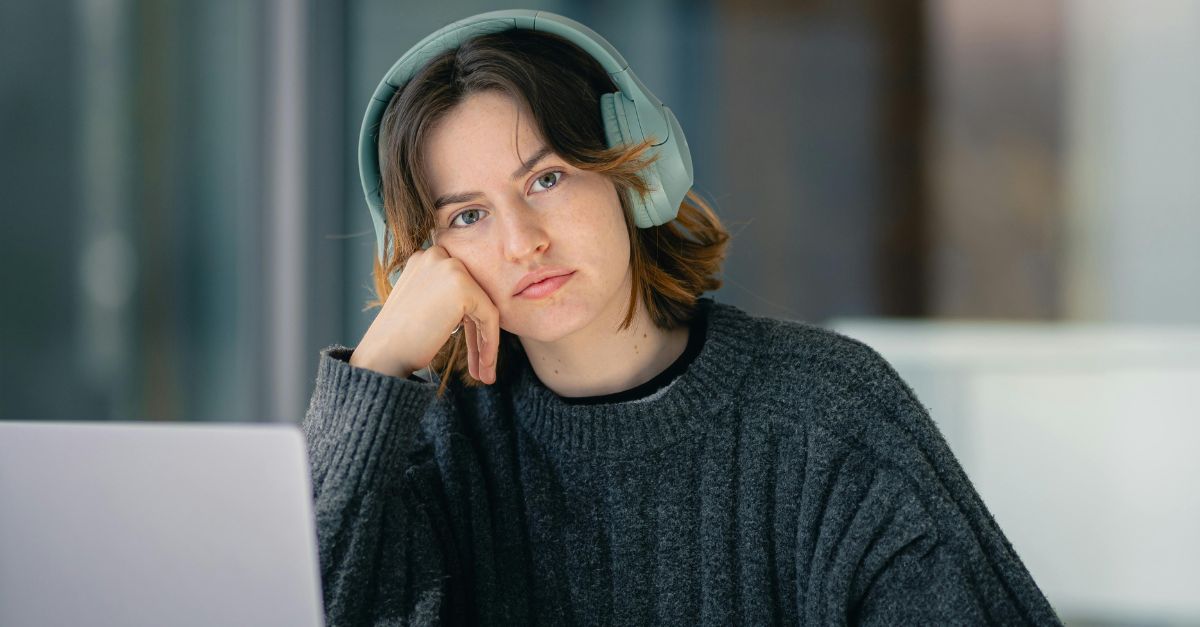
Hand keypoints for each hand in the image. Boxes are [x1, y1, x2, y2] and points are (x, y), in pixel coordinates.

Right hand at [349, 245, 499, 382]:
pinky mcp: (463, 286)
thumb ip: (444, 295)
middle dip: (480, 331)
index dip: (470, 320)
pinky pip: (489, 316)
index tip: (474, 349)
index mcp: (425, 258)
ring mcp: (450, 267)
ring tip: (484, 372)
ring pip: (485, 306)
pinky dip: (490, 343)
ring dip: (487, 341)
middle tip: (483, 364)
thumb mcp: (421, 304)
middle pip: (475, 295)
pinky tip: (485, 366)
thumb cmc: (398, 338)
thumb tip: (472, 305)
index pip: (461, 286)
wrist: (382, 354)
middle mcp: (437, 255)